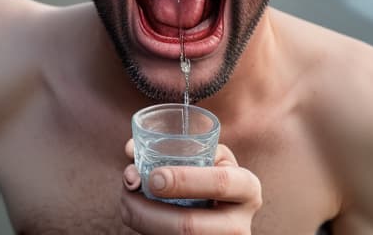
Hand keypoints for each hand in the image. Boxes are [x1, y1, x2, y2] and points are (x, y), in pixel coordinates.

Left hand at [121, 139, 261, 233]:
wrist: (226, 210)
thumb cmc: (212, 172)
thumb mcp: (210, 156)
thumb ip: (178, 146)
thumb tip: (130, 148)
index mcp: (247, 187)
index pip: (221, 183)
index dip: (185, 180)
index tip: (154, 177)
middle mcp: (240, 223)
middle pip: (189, 226)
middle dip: (151, 213)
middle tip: (129, 192)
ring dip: (142, 223)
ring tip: (125, 201)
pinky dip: (146, 230)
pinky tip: (133, 215)